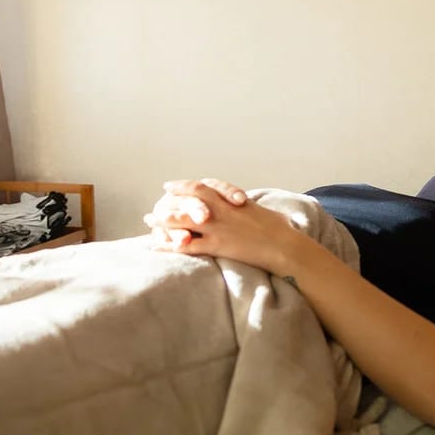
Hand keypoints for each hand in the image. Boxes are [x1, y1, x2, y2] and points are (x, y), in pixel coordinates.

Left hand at [145, 179, 302, 272]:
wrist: (285, 246)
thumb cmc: (282, 230)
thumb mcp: (265, 212)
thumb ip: (252, 208)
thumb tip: (252, 208)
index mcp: (232, 201)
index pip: (203, 187)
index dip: (185, 186)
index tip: (172, 187)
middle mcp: (222, 210)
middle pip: (188, 199)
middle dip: (170, 200)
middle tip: (158, 202)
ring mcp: (218, 227)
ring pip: (182, 220)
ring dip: (163, 221)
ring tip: (150, 222)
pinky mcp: (217, 245)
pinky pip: (188, 245)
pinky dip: (171, 246)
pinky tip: (160, 247)